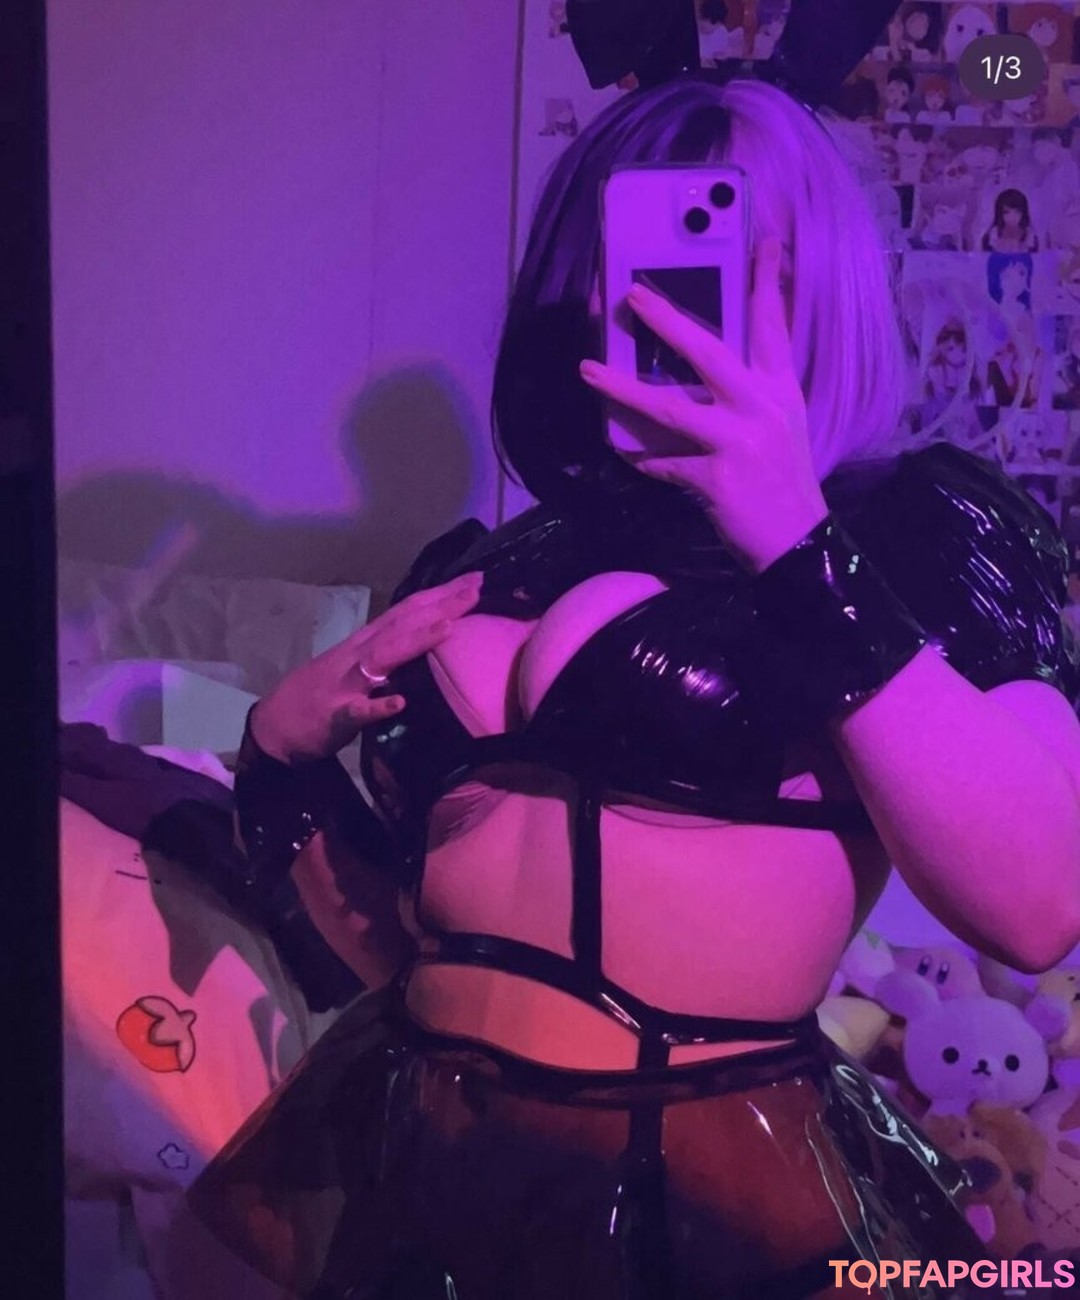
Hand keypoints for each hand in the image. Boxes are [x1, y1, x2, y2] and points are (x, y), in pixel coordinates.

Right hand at [250, 571, 482, 761]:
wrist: (275, 728)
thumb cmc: (321, 697)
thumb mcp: (358, 668)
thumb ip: (388, 654)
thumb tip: (425, 639)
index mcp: (364, 643)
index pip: (406, 612)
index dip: (439, 596)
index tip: (474, 581)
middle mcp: (357, 655)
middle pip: (401, 624)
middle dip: (439, 605)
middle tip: (476, 586)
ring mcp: (345, 684)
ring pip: (382, 657)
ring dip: (415, 641)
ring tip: (448, 626)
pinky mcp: (334, 717)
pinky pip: (358, 711)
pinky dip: (378, 705)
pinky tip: (399, 701)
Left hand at [579, 238, 828, 572]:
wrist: (799, 542)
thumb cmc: (785, 479)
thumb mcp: (783, 422)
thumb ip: (756, 389)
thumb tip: (711, 363)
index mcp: (779, 389)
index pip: (773, 326)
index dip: (767, 282)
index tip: (763, 242)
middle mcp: (759, 407)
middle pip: (707, 352)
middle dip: (667, 320)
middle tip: (630, 294)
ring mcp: (737, 442)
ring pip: (669, 407)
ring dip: (623, 389)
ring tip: (588, 371)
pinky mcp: (715, 478)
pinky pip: (663, 462)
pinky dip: (640, 456)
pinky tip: (619, 446)